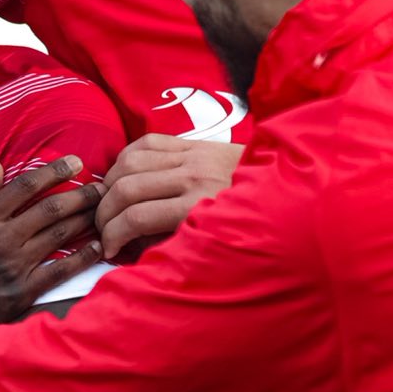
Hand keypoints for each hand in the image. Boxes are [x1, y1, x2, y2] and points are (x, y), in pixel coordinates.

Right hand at [0, 157, 101, 343]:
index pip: (26, 186)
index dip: (54, 171)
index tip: (75, 162)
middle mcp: (0, 238)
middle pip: (50, 209)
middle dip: (80, 194)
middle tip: (102, 186)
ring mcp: (13, 266)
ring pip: (59, 236)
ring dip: (85, 220)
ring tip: (104, 210)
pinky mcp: (21, 292)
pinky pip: (60, 271)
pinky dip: (82, 257)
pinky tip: (98, 246)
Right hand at [96, 135, 242, 256]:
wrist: (290, 189)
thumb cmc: (252, 225)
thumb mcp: (215, 242)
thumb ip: (173, 243)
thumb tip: (134, 249)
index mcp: (199, 206)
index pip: (137, 218)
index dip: (113, 236)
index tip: (109, 249)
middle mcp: (193, 177)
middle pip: (127, 189)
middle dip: (105, 213)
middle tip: (102, 228)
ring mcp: (192, 155)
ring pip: (129, 162)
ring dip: (110, 184)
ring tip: (108, 203)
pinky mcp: (193, 143)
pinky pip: (146, 143)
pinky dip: (126, 159)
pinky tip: (122, 175)